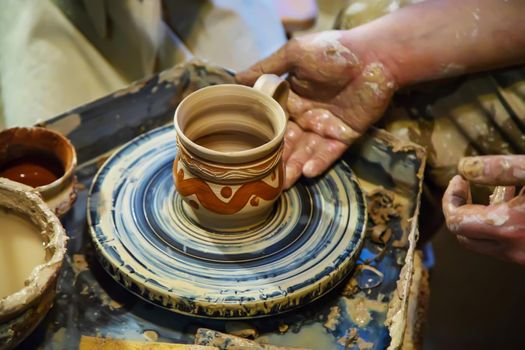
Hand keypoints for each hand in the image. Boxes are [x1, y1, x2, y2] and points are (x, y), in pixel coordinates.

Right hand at [236, 30, 396, 187]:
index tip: (247, 154)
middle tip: (263, 179)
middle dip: (277, 161)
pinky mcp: (344, 135)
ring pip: (306, 152)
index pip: (272, 123)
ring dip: (295, 167)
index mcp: (291, 100)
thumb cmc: (332, 51)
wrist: (374, 55)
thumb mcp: (295, 54)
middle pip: (287, 143)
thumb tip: (237, 78)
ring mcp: (325, 127)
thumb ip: (267, 67)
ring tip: (283, 183)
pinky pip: (330, 153)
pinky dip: (319, 162)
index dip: (261, 138)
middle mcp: (305, 116)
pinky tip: (308, 172)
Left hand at [443, 155, 524, 264]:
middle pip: (464, 236)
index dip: (451, 198)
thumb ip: (501, 168)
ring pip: (485, 242)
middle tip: (468, 185)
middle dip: (461, 209)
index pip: (455, 221)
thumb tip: (465, 166)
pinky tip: (517, 202)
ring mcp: (523, 258)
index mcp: (507, 227)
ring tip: (500, 188)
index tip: (459, 180)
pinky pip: (505, 244)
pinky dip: (501, 224)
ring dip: (482, 216)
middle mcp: (513, 250)